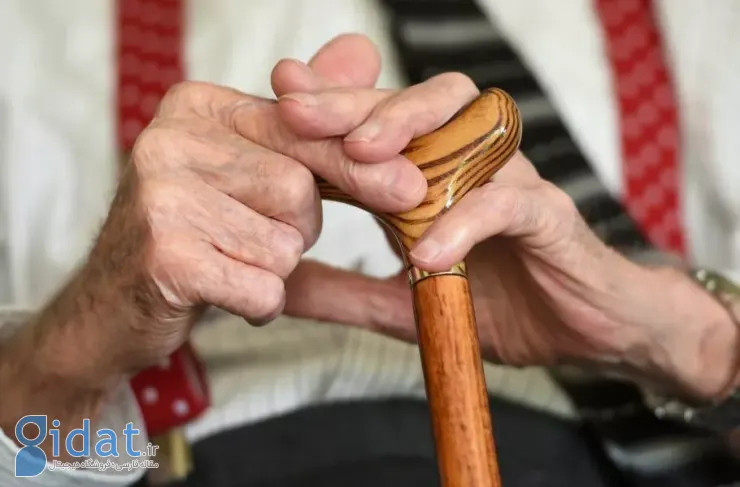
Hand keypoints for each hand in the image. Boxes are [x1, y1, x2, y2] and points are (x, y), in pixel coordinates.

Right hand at [2, 33, 420, 452]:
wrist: (113, 307)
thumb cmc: (194, 234)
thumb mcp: (250, 170)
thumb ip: (308, 118)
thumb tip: (363, 52)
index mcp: (198, 107)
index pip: (301, 128)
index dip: (356, 164)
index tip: (409, 188)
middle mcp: (171, 138)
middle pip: (298, 190)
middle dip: (297, 230)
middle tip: (258, 241)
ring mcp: (160, 195)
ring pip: (284, 244)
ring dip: (274, 270)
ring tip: (229, 264)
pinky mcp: (163, 254)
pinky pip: (262, 289)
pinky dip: (259, 305)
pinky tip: (222, 294)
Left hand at [275, 53, 739, 400]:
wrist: (586, 333)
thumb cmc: (500, 304)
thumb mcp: (406, 303)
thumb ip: (347, 292)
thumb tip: (281, 289)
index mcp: (433, 178)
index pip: (379, 127)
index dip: (331, 109)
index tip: (279, 96)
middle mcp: (471, 165)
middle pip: (415, 105)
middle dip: (356, 102)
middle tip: (299, 108)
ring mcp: (511, 183)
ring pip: (468, 124)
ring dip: (412, 131)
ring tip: (362, 156)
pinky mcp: (548, 216)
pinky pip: (505, 204)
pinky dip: (465, 222)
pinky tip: (428, 251)